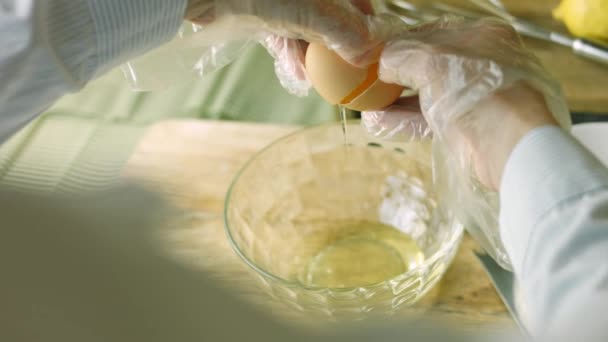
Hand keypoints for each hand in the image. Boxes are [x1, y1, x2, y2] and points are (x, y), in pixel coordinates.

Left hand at [185, 0, 389, 95]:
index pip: (357, 3)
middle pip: (332, 19)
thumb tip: (368, 55)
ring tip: (316, 80)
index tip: (370, 54)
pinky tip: (296, 74)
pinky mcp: (259, 9)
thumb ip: (346, 32)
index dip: (366, 27)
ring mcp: (283, 0)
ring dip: (312, 57)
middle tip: (342, 75)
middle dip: (336, 50)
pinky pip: (283, 33)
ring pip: (306, 29)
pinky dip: (290, 53)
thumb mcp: (315, 12)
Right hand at [362, 17, 569, 189]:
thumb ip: (401, 56)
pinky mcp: (465, 127)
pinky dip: (403, 118)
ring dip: (396, 99)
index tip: (377, 52)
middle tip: (369, 78)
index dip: (402, 40)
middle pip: (428, 64)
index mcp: (480, 35)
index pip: (433, 31)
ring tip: (366, 102)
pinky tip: (377, 120)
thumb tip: (383, 64)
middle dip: (397, 73)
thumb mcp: (431, 61)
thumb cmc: (475, 89)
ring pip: (427, 93)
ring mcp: (472, 97)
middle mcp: (479, 63)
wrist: (506, 143)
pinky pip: (428, 118)